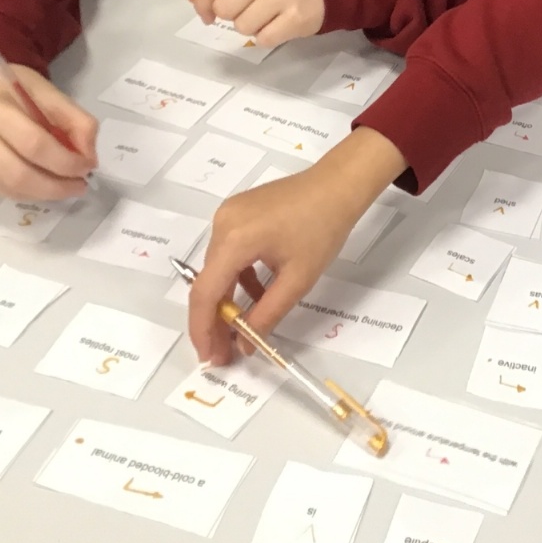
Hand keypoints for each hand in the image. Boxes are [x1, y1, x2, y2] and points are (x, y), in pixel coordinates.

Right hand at [0, 64, 96, 199]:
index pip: (34, 144)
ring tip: (69, 187)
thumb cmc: (14, 91)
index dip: (66, 161)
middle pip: (19, 175)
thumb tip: (89, 157)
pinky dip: (32, 193)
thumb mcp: (48, 92)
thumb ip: (75, 120)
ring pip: (11, 189)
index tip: (88, 165)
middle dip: (57, 186)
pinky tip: (48, 186)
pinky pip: (5, 192)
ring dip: (46, 194)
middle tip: (81, 184)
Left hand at [187, 0, 323, 46]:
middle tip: (244, 10)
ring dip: (249, 25)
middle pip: (224, 8)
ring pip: (242, 26)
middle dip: (229, 14)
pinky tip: (277, 24)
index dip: (202, 3)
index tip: (207, 12)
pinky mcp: (297, 19)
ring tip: (265, 14)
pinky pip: (264, 39)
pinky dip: (266, 36)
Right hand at [189, 127, 407, 365]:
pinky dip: (238, 277)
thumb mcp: (297, 280)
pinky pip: (230, 253)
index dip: (203, 330)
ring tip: (239, 330)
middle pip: (208, 282)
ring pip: (218, 269)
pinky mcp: (238, 213)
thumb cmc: (322, 229)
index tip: (209, 357)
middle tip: (224, 352)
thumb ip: (266, 315)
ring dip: (227, 300)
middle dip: (215, 320)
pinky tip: (256, 294)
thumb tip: (244, 343)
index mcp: (233, 239)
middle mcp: (222, 224)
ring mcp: (228, 215)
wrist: (338, 185)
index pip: (205, 293)